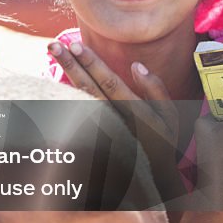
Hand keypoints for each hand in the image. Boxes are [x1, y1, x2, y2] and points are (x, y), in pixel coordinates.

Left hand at [49, 40, 188, 200]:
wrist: (151, 177)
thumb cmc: (162, 140)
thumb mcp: (169, 115)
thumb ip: (155, 89)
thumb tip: (136, 65)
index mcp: (137, 113)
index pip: (110, 83)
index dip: (92, 64)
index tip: (75, 45)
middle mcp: (116, 121)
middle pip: (89, 88)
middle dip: (71, 65)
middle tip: (54, 45)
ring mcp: (102, 130)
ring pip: (79, 99)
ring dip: (65, 75)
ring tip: (52, 53)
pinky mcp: (92, 137)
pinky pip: (76, 112)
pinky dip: (64, 94)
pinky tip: (54, 76)